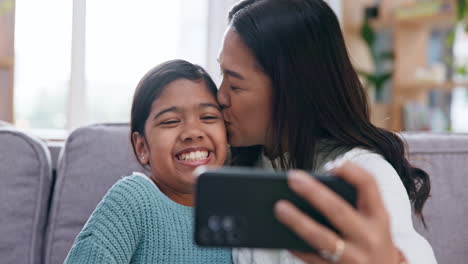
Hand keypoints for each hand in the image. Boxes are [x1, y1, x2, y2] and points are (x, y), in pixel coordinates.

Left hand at [274, 162, 402, 263]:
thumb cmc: (369, 239)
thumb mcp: (371, 221)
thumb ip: (351, 202)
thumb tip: (310, 187)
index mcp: (379, 216)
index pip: (369, 185)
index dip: (350, 171)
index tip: (330, 164)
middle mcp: (369, 237)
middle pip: (338, 210)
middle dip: (314, 192)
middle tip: (292, 178)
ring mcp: (355, 258)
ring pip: (323, 238)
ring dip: (298, 221)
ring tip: (279, 207)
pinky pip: (313, 260)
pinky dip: (297, 247)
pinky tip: (282, 235)